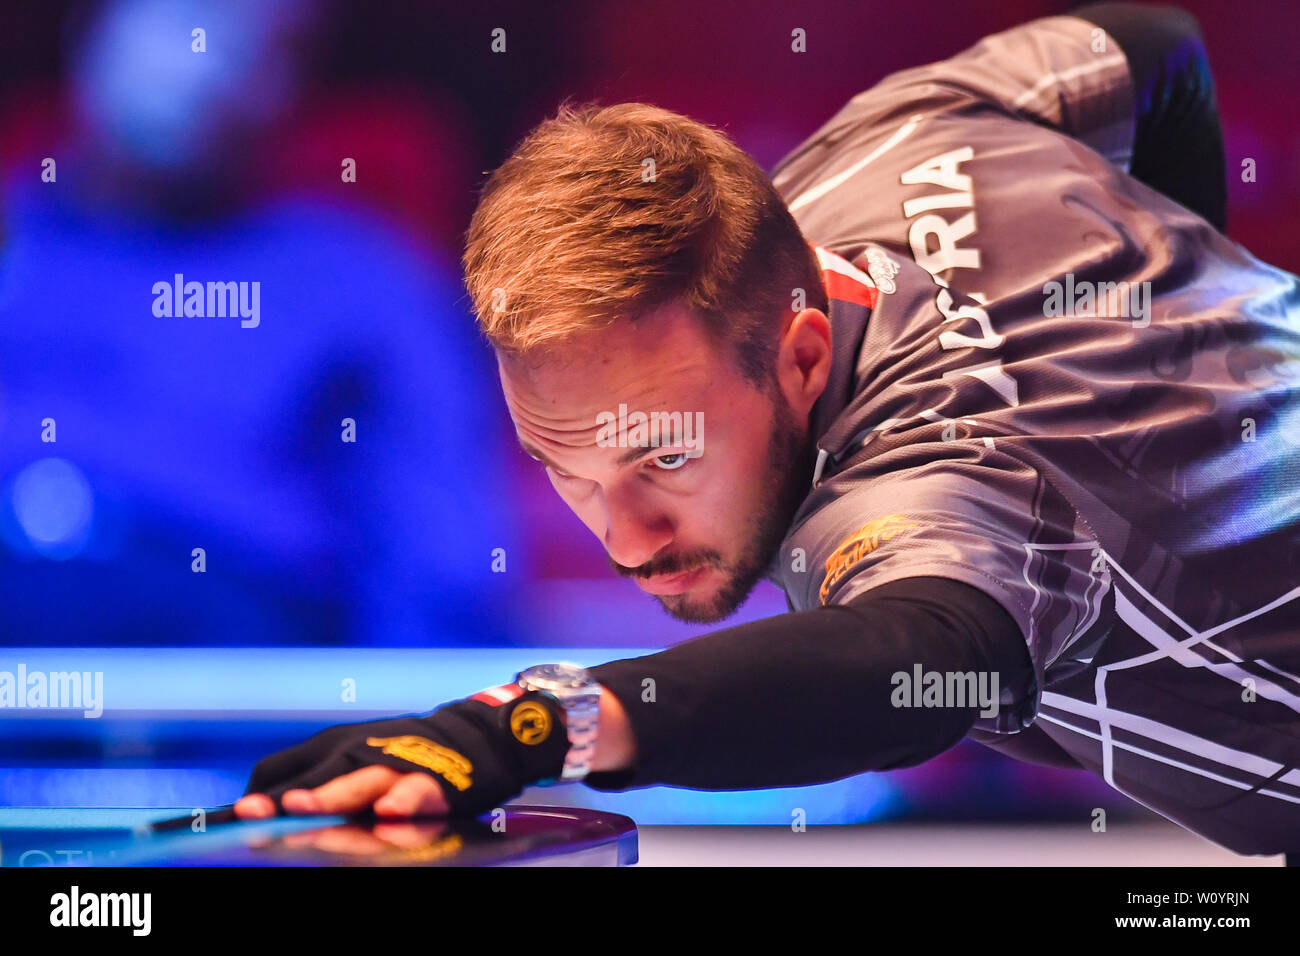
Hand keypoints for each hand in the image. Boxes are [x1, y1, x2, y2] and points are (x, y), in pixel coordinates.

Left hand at [233, 688, 567, 819]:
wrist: (474, 735)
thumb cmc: (401, 753)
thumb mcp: (349, 756)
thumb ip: (309, 778)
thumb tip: (255, 804)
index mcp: (330, 749)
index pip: (280, 770)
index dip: (257, 796)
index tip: (234, 817)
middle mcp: (356, 753)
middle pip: (314, 780)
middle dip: (285, 801)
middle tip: (253, 817)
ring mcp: (393, 766)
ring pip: (357, 786)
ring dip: (331, 797)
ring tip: (305, 808)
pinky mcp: (431, 779)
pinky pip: (414, 792)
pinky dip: (402, 801)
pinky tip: (389, 813)